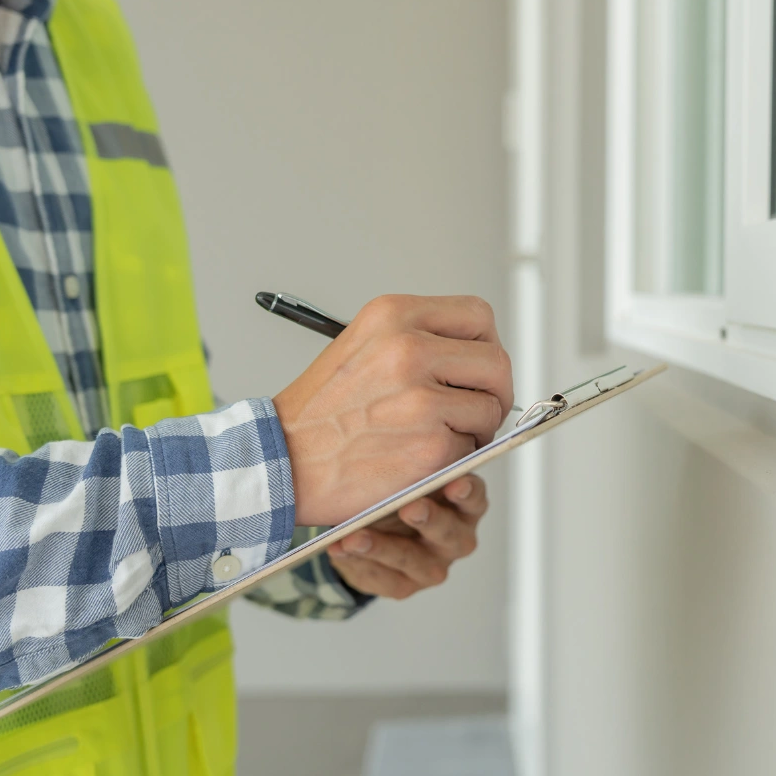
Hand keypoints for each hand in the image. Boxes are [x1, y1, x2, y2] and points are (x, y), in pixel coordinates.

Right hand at [273, 295, 512, 525]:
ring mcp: (421, 399)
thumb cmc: (320, 412)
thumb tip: (477, 353)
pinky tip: (420, 458)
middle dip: (494, 391)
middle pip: (496, 361)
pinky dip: (455, 459)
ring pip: (489, 408)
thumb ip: (419, 338)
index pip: (478, 316)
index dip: (486, 346)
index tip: (478, 369)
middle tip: (478, 409)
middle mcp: (409, 349)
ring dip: (475, 429)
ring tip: (439, 435)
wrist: (279, 460)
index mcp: (393, 315)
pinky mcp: (430, 446)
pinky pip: (471, 448)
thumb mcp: (363, 345)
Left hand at [326, 475, 487, 598]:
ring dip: (384, 548)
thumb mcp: (407, 477)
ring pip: (414, 562)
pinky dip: (360, 564)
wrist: (370, 526)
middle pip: (450, 534)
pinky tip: (340, 549)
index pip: (474, 499)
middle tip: (410, 508)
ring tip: (354, 537)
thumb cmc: (397, 492)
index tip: (456, 482)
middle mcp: (455, 540)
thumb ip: (411, 469)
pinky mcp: (405, 586)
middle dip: (430, 520)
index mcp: (464, 508)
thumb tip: (396, 451)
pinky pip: (385, 579)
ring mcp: (432, 567)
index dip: (467, 492)